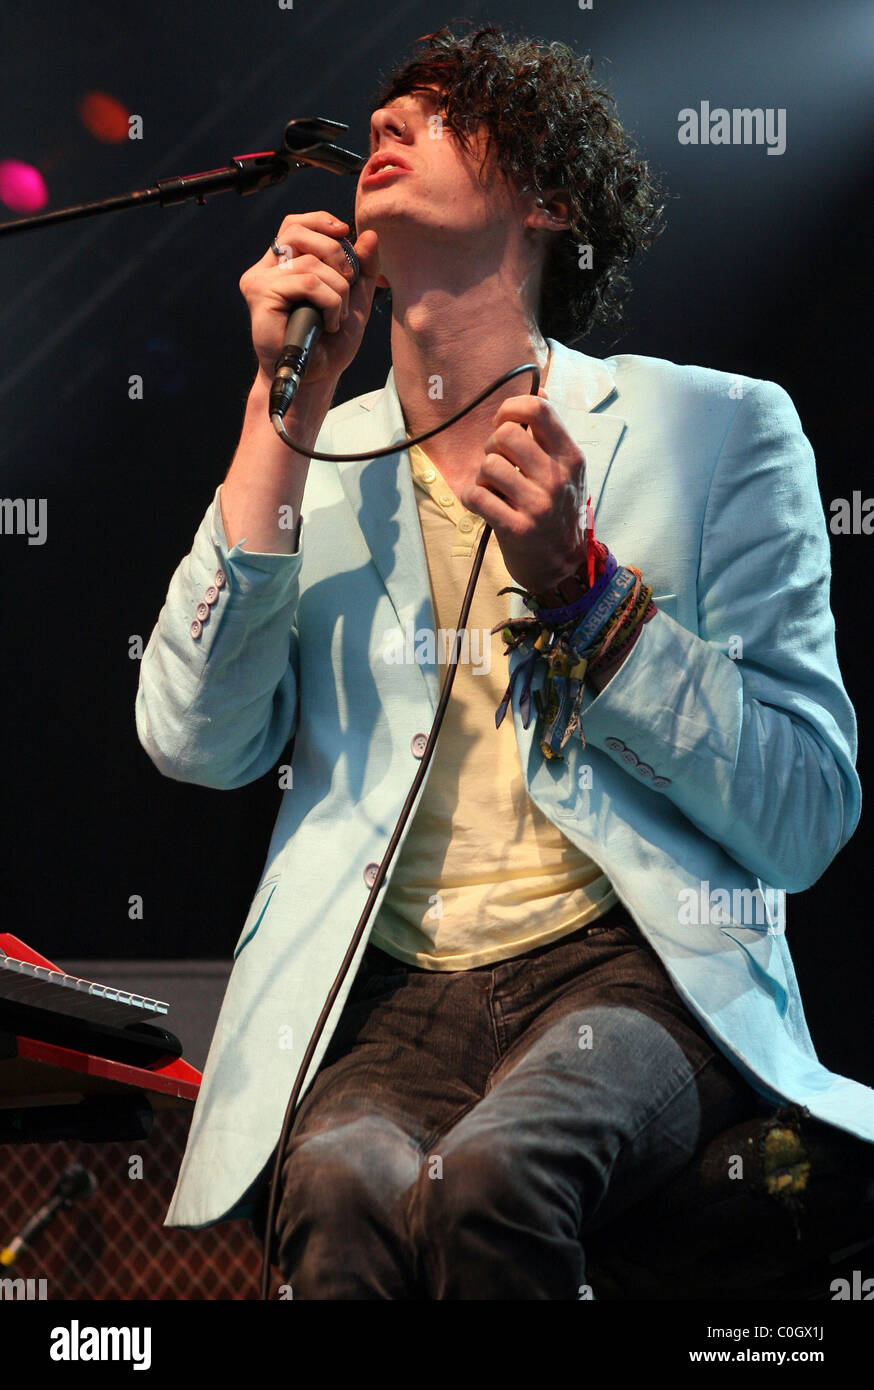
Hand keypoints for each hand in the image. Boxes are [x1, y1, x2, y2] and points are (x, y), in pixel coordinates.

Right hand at [238, 210, 380, 397]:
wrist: (315, 376)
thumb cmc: (329, 342)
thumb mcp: (355, 299)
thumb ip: (364, 268)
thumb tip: (369, 235)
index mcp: (283, 264)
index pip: (296, 224)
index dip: (321, 222)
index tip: (345, 234)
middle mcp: (267, 269)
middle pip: (298, 232)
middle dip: (335, 252)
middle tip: (349, 281)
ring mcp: (261, 281)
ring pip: (310, 263)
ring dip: (337, 289)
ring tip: (338, 315)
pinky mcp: (261, 296)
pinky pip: (307, 282)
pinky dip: (329, 301)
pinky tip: (328, 322)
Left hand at [460, 391, 587, 596]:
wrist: (562, 564)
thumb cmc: (556, 510)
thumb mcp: (566, 470)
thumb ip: (550, 434)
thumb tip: (537, 389)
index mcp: (570, 457)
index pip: (538, 410)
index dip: (510, 408)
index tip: (503, 423)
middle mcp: (557, 478)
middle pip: (507, 434)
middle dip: (492, 444)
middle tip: (496, 462)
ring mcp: (538, 504)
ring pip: (488, 465)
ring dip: (482, 475)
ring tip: (493, 487)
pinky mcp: (517, 528)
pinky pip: (477, 496)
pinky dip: (472, 497)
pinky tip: (482, 503)